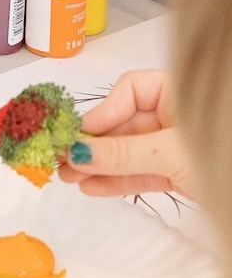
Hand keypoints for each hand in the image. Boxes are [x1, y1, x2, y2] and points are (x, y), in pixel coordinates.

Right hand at [57, 70, 194, 198]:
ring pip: (129, 152)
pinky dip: (118, 181)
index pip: (131, 90)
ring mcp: (175, 146)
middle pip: (124, 124)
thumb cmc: (223, 158)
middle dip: (94, 143)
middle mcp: (174, 115)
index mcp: (179, 93)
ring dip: (99, 165)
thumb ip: (124, 153)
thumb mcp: (170, 151)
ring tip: (69, 177)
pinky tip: (92, 187)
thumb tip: (78, 153)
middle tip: (62, 157)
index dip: (104, 110)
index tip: (79, 132)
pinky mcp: (178, 173)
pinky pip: (141, 173)